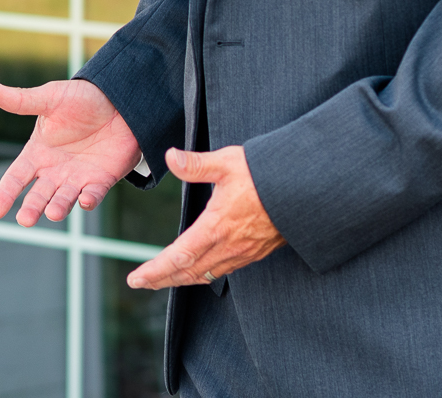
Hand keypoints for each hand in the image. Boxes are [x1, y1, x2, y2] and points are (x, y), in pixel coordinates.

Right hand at [0, 79, 142, 226]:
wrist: (120, 100)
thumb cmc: (82, 99)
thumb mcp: (51, 98)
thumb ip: (23, 100)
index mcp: (38, 153)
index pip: (16, 177)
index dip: (5, 194)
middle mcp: (55, 170)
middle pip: (39, 195)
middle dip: (31, 207)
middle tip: (25, 219)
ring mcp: (78, 177)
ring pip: (64, 199)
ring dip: (58, 207)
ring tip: (53, 213)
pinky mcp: (102, 179)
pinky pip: (94, 194)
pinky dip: (89, 200)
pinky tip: (85, 201)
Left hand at [127, 146, 284, 287]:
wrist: (306, 191)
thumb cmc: (266, 174)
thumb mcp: (228, 162)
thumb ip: (196, 164)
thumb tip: (169, 157)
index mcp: (217, 226)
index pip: (179, 256)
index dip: (155, 270)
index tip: (136, 278)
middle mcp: (229, 246)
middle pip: (188, 272)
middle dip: (161, 279)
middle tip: (140, 283)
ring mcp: (243, 252)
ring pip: (206, 275)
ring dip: (181, 279)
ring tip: (162, 279)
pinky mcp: (255, 253)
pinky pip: (223, 271)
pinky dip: (203, 275)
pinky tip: (197, 270)